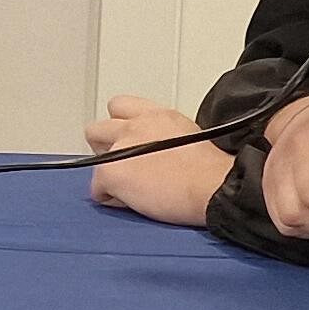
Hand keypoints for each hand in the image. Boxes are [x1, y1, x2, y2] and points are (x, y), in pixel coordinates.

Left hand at [84, 93, 224, 226]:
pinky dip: (110, 198)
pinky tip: (131, 203)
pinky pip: (97, 190)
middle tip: (122, 164)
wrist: (214, 187)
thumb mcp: (191, 138)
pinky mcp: (110, 173)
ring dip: (106, 171)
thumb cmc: (212, 172)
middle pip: (98, 129)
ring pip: (93, 158)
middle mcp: (135, 126)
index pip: (120, 106)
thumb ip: (165, 136)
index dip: (121, 125)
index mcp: (157, 115)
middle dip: (105, 146)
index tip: (128, 140)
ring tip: (127, 186)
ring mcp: (119, 148)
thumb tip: (157, 150)